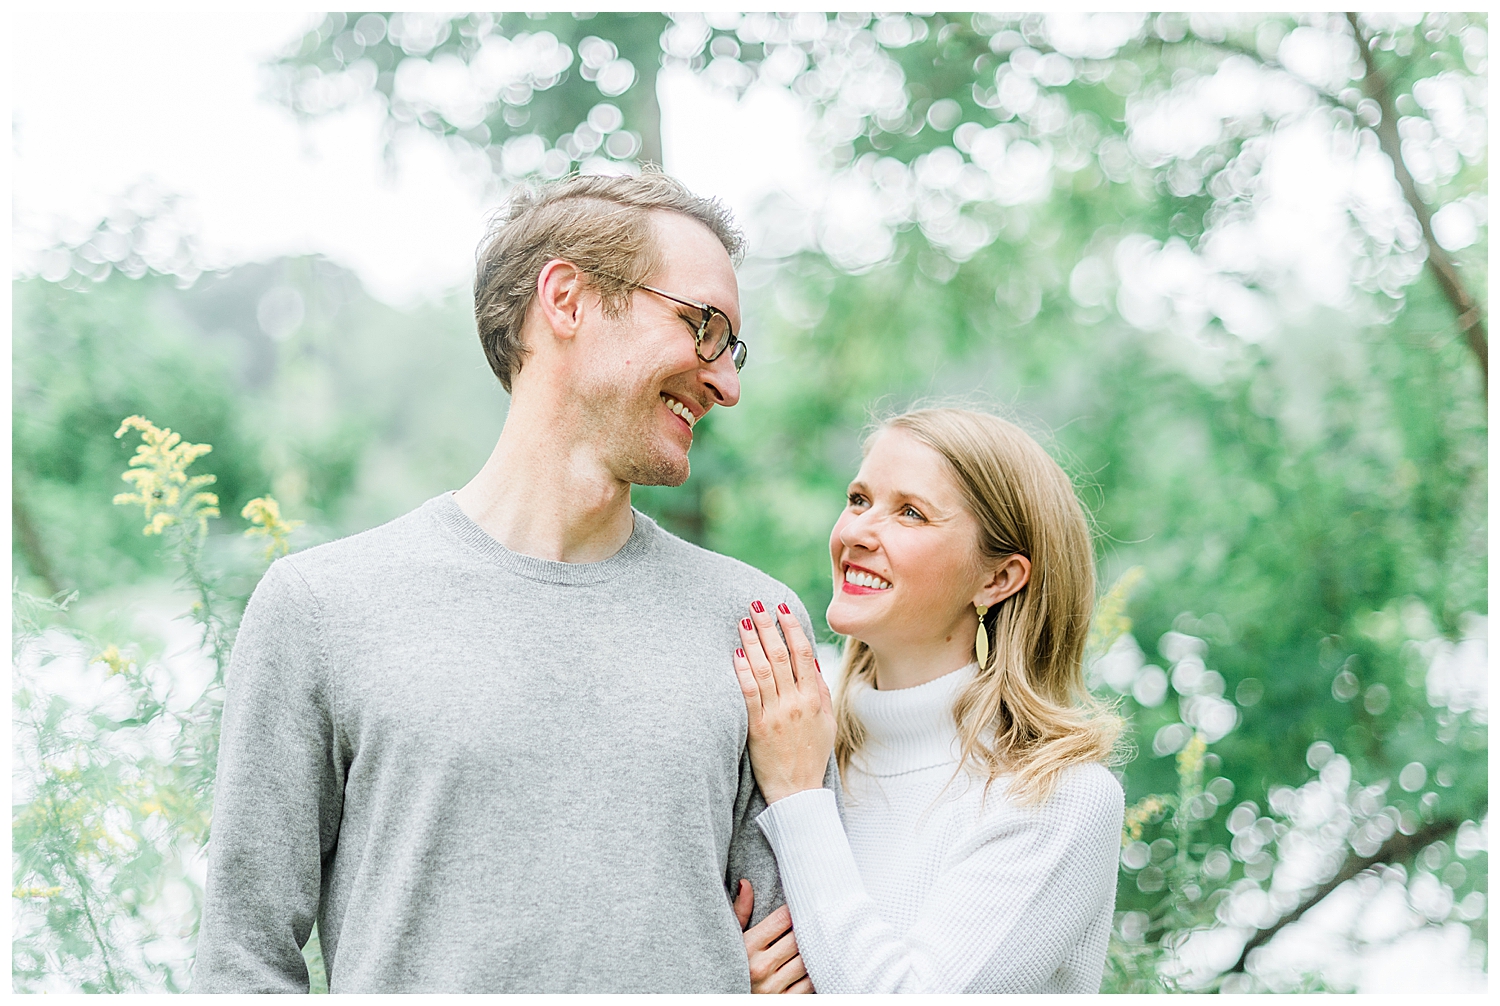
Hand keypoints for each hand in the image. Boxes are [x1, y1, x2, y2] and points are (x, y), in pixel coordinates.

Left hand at [732, 601, 835, 805]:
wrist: (797, 792)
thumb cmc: (812, 755)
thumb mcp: (827, 722)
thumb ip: (820, 691)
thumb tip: (812, 661)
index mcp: (814, 699)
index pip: (803, 654)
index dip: (792, 627)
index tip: (782, 607)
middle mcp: (796, 703)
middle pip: (781, 656)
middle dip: (768, 627)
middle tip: (756, 605)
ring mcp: (776, 715)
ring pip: (763, 670)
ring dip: (752, 643)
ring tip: (743, 622)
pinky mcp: (757, 728)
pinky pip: (748, 694)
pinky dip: (742, 672)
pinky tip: (736, 654)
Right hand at [734, 879, 813, 993]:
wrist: (728, 999)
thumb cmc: (733, 965)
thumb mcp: (732, 939)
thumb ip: (740, 912)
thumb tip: (745, 883)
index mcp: (747, 947)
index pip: (781, 920)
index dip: (794, 910)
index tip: (801, 905)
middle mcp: (760, 968)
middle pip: (798, 939)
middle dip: (808, 928)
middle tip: (818, 918)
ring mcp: (773, 987)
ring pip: (807, 960)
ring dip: (815, 948)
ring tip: (821, 937)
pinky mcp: (786, 1001)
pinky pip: (810, 982)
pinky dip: (816, 970)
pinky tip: (815, 961)